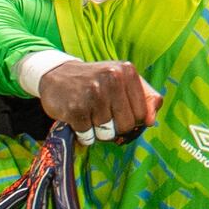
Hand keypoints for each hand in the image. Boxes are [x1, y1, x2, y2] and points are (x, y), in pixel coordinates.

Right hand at [32, 56, 161, 142]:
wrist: (57, 75)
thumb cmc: (97, 82)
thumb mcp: (123, 81)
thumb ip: (146, 98)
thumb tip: (151, 121)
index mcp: (127, 71)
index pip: (141, 113)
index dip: (131, 120)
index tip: (118, 112)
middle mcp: (112, 78)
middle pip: (126, 125)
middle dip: (115, 128)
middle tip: (103, 116)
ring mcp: (93, 93)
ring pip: (107, 133)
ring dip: (97, 131)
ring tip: (90, 115)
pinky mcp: (75, 108)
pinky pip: (88, 137)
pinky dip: (84, 135)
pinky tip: (78, 119)